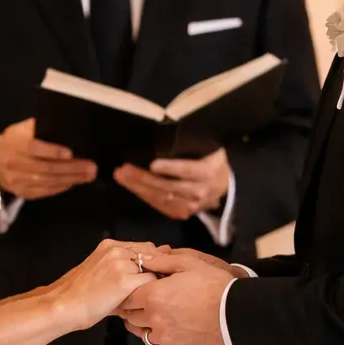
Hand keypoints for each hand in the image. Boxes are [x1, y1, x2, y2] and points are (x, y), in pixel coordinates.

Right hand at [0, 118, 96, 200]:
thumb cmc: (17, 140)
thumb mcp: (23, 128)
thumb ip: (39, 127)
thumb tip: (65, 123)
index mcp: (15, 143)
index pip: (34, 148)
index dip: (52, 151)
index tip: (70, 153)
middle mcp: (14, 163)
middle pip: (45, 168)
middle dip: (71, 168)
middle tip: (91, 167)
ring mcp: (16, 180)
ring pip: (46, 182)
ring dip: (70, 179)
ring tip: (87, 176)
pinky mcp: (21, 191)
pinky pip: (43, 192)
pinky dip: (59, 188)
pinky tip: (72, 183)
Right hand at [52, 239, 160, 331]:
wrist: (63, 305)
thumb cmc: (79, 295)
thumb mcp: (100, 273)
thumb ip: (124, 269)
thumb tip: (149, 275)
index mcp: (109, 246)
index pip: (144, 247)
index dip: (153, 262)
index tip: (155, 274)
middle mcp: (116, 250)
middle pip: (152, 254)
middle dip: (157, 269)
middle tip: (156, 286)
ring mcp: (121, 264)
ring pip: (154, 268)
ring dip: (154, 282)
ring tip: (147, 297)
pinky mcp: (125, 281)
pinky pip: (151, 283)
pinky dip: (151, 293)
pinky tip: (144, 303)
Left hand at [113, 147, 230, 219]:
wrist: (222, 187)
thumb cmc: (210, 159)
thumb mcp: (210, 148)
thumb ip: (193, 143)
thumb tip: (167, 130)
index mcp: (208, 172)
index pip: (188, 170)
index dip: (170, 168)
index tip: (152, 164)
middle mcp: (200, 192)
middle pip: (168, 186)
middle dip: (143, 178)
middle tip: (124, 169)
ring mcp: (190, 206)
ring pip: (161, 198)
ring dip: (138, 188)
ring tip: (121, 176)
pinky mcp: (181, 213)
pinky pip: (159, 206)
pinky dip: (143, 196)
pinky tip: (130, 186)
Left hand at [120, 249, 236, 344]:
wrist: (238, 314)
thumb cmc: (216, 286)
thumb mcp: (189, 263)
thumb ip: (161, 261)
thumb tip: (141, 259)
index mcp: (153, 296)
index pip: (126, 297)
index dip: (130, 293)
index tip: (135, 291)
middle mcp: (154, 320)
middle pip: (131, 316)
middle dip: (136, 309)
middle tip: (148, 303)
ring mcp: (164, 339)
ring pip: (143, 334)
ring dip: (147, 325)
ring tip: (163, 316)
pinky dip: (163, 341)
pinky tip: (175, 330)